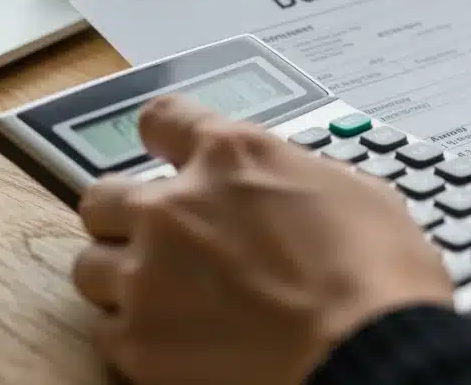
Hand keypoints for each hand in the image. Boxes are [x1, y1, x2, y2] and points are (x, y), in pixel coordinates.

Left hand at [71, 95, 451, 384]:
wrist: (367, 351)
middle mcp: (176, 206)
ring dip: (121, 277)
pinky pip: (106, 333)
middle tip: (157, 237)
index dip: (161, 134)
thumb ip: (298, 180)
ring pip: (90, 266)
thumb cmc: (379, 277)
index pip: (163, 120)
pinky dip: (135, 337)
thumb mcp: (356, 193)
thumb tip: (296, 193)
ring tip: (160, 297)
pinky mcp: (139, 342)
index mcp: (234, 156)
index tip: (161, 146)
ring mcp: (148, 275)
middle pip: (103, 197)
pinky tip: (174, 342)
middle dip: (125, 215)